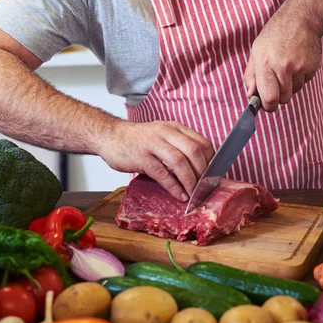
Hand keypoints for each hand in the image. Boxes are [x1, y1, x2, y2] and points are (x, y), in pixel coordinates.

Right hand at [98, 120, 214, 200]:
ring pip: (179, 161)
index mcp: (174, 127)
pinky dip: (174, 186)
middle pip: (194, 150)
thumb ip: (178, 146)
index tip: (213, 175)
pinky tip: (179, 195)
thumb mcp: (161, 136)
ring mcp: (153, 144)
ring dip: (190, 181)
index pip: (201, 141)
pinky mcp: (141, 157)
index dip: (211, 160)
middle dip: (203, 171)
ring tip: (193, 194)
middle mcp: (165, 132)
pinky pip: (162, 173)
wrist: (110, 136)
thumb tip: (199, 168)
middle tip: (205, 187)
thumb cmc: (138, 140)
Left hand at [244, 8, 321, 111]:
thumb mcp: (256, 50)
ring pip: (294, 91)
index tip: (267, 104)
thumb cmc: (276, 34)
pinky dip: (300, 77)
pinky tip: (297, 62)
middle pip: (283, 99)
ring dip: (290, 85)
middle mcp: (283, 66)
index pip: (269, 98)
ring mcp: (300, 67)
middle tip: (277, 81)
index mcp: (265, 63)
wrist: (301, 19)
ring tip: (287, 66)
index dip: (268, 106)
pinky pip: (305, 82)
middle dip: (279, 95)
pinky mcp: (312, 67)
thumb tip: (250, 95)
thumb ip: (251, 75)